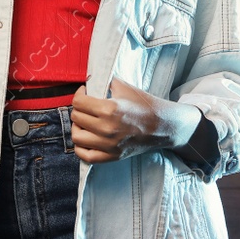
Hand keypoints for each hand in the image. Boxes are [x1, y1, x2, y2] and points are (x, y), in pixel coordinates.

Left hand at [70, 77, 198, 163]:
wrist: (162, 126)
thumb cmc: (144, 104)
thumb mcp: (124, 87)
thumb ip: (104, 82)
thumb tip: (89, 82)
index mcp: (110, 109)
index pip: (78, 102)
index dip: (79, 94)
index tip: (84, 93)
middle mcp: (107, 128)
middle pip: (76, 118)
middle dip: (78, 109)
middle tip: (85, 106)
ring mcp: (109, 145)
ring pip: (77, 137)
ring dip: (77, 127)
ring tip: (84, 122)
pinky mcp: (112, 156)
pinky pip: (86, 155)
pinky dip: (80, 147)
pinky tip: (85, 138)